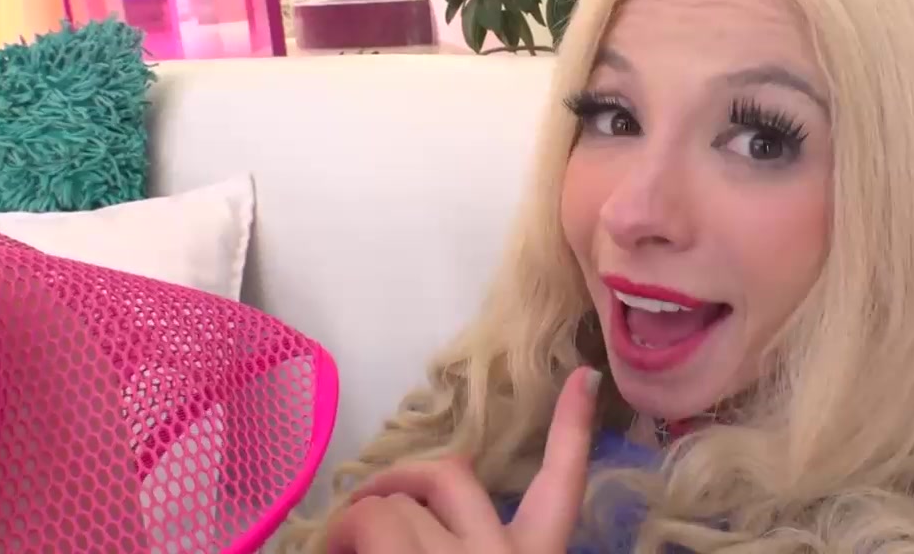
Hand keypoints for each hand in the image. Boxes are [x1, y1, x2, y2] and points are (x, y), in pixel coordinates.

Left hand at [327, 367, 601, 553]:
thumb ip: (465, 540)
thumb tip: (425, 514)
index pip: (564, 485)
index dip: (573, 428)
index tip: (584, 376)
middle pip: (452, 476)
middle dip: (404, 478)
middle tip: (367, 501)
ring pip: (399, 501)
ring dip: (362, 516)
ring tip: (339, 543)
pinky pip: (368, 520)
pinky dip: (340, 531)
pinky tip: (329, 547)